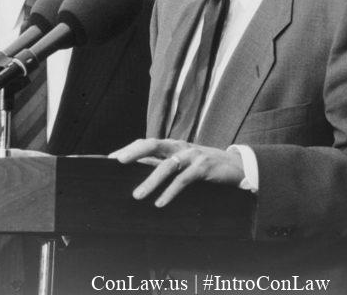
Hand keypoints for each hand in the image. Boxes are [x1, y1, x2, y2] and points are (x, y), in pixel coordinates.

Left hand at [109, 138, 244, 207]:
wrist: (236, 166)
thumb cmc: (204, 166)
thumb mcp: (183, 163)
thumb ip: (164, 165)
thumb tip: (139, 173)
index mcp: (172, 145)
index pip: (146, 142)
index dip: (128, 149)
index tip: (110, 159)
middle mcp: (180, 147)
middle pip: (153, 144)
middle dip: (134, 152)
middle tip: (117, 163)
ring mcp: (192, 155)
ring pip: (167, 165)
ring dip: (150, 181)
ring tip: (137, 195)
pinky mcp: (203, 167)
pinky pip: (184, 179)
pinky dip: (171, 191)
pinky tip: (160, 203)